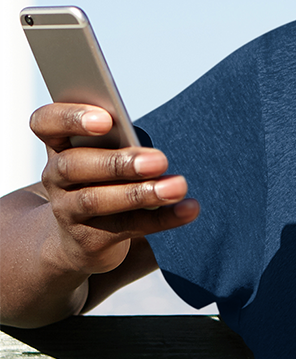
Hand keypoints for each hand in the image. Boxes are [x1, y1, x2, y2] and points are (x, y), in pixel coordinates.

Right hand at [31, 102, 198, 277]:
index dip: (70, 118)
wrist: (81, 240)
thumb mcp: (106, 157)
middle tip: (160, 160)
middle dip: (118, 162)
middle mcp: (56, 176)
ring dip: (141, 192)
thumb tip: (152, 149)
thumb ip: (120, 143)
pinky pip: (127, 227)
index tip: (106, 119)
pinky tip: (189, 209)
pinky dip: (162, 218)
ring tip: (177, 187)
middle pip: (73, 165)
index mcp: (59, 145)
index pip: (45, 123)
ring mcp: (67, 210)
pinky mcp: (88, 240)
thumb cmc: (102, 182)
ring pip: (96, 200)